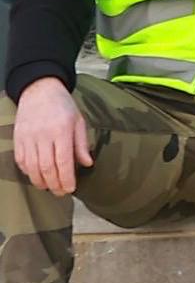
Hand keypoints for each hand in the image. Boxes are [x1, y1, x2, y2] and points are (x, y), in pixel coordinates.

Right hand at [10, 77, 90, 195]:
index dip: (66, 178)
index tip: (71, 189)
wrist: (39, 90)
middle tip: (61, 193)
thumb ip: (81, 143)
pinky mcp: (18, 139)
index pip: (63, 161)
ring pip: (32, 167)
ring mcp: (28, 138)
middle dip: (54, 184)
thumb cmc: (63, 106)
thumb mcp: (78, 121)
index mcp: (61, 130)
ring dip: (41, 181)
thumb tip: (87, 163)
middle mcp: (43, 135)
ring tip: (50, 187)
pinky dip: (28, 172)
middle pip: (47, 168)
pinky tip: (37, 176)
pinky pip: (21, 161)